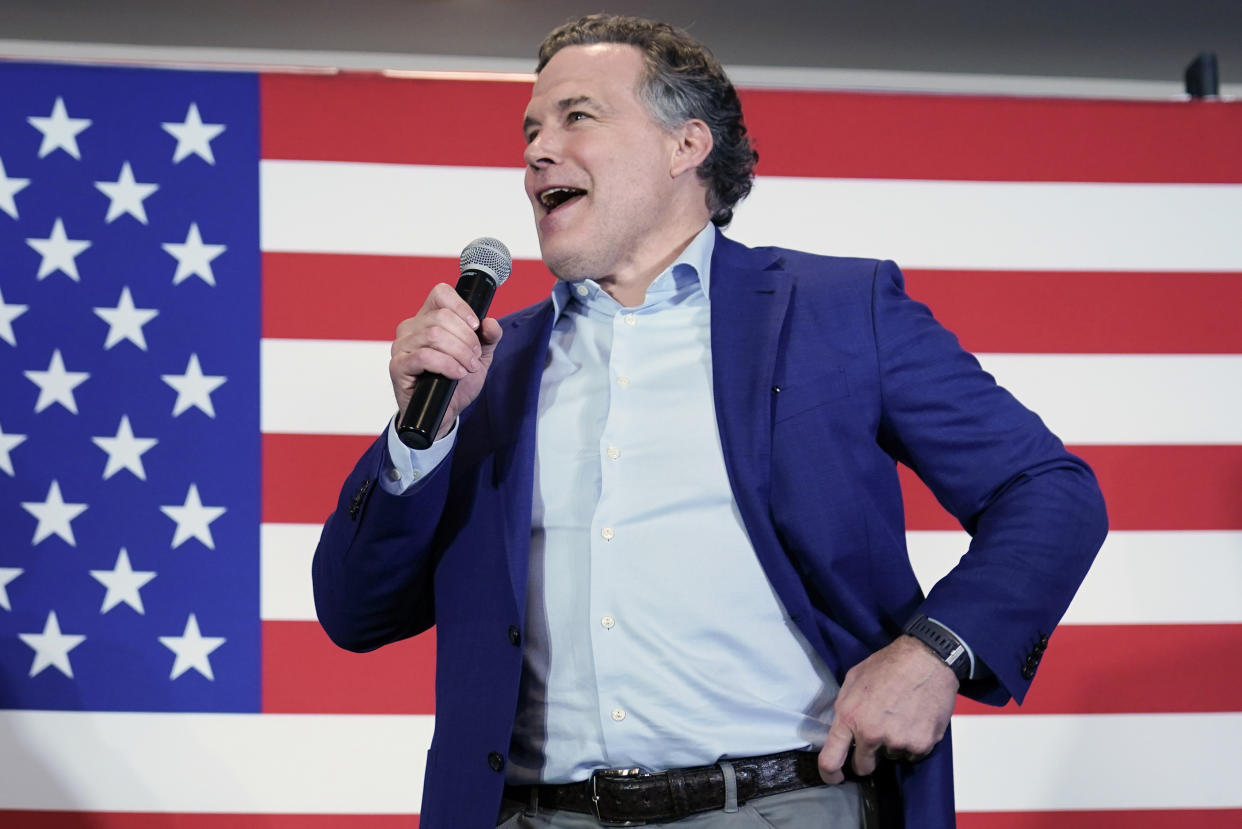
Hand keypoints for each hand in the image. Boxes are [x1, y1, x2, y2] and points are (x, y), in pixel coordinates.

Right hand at [388, 283, 503, 440]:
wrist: (444, 413)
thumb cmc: (456, 382)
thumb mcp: (479, 357)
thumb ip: (488, 338)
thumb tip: (491, 323)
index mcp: (428, 318)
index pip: (440, 293)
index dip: (461, 306)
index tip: (476, 326)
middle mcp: (411, 327)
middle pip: (442, 317)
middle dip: (466, 338)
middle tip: (474, 357)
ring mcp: (402, 346)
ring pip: (434, 335)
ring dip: (459, 353)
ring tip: (467, 367)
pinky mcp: (398, 366)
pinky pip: (424, 357)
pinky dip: (447, 365)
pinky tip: (456, 374)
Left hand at [817, 635, 957, 782]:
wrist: (927, 659)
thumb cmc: (888, 665)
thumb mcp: (854, 678)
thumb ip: (845, 707)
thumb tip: (841, 728)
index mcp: (850, 717)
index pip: (831, 759)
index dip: (830, 774)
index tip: (835, 777)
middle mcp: (872, 734)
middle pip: (863, 767)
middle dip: (866, 759)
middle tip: (875, 739)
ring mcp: (898, 741)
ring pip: (890, 757)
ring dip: (892, 744)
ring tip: (900, 717)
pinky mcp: (921, 744)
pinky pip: (911, 754)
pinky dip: (912, 742)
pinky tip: (914, 720)